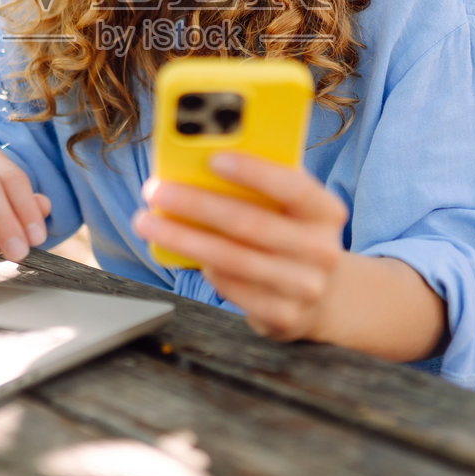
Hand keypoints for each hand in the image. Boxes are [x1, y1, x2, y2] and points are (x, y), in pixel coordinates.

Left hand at [132, 151, 348, 341]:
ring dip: (183, 239)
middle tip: (157, 191)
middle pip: (250, 224)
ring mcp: (305, 288)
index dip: (254, 172)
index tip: (212, 158)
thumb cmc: (291, 236)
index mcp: (326, 211)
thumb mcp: (290, 209)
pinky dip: (203, 268)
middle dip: (196, 205)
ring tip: (148, 222)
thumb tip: (198, 165)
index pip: (293, 186)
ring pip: (232, 259)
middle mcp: (321, 250)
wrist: (323, 295)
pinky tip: (182, 252)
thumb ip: (259, 188)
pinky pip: (231, 288)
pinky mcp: (284, 317)